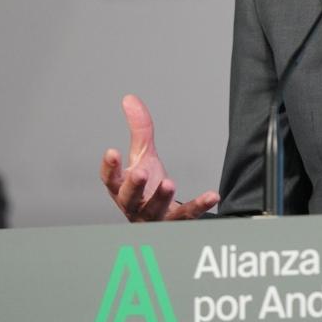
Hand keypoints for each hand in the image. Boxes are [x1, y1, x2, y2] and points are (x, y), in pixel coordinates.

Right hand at [100, 94, 218, 221]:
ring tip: (169, 183)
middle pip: (129, 198)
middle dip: (134, 186)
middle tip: (141, 173)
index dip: (109, 168)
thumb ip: (139, 130)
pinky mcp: (175, 223)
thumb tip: (130, 98)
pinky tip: (212, 195)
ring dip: (161, 198)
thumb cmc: (147, 186)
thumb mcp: (143, 155)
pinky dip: (199, 206)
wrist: (161, 217)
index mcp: (121, 188)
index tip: (112, 151)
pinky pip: (187, 216)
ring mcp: (153, 217)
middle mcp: (134, 205)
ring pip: (154, 210)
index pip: (110, 180)